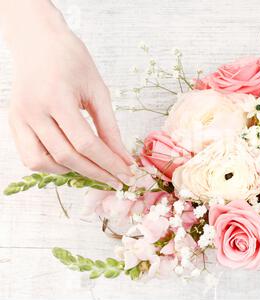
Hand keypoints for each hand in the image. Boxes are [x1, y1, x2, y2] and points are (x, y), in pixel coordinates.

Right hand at [1, 0, 133, 188]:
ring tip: (94, 169)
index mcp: (57, 98)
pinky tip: (72, 161)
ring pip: (43, 163)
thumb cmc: (72, 61)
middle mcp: (33, 111)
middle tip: (118, 180)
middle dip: (97, 173)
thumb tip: (124, 158)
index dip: (109, 163)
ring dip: (72, 172)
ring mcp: (19, 118)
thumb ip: (109, 127)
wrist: (39, 41)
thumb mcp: (98, 91)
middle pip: (67, 157)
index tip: (127, 174)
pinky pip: (30, 156)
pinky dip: (52, 165)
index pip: (86, 143)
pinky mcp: (13, 123)